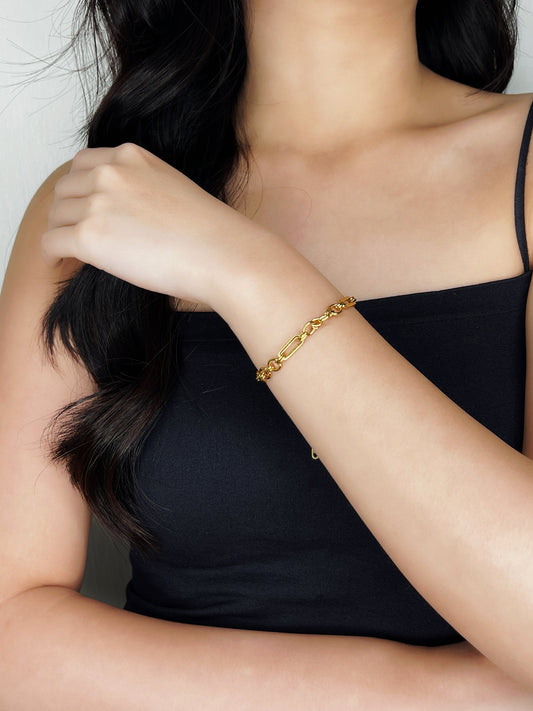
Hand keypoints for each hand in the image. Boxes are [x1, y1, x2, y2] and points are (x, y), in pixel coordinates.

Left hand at [41, 143, 270, 305]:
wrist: (223, 254)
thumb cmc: (210, 233)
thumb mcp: (173, 188)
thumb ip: (141, 188)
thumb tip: (122, 215)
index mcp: (132, 156)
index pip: (84, 163)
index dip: (79, 189)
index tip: (82, 207)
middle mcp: (110, 173)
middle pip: (65, 188)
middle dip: (66, 210)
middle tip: (74, 233)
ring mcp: (98, 202)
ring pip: (55, 215)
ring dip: (60, 232)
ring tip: (68, 251)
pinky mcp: (89, 235)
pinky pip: (51, 241)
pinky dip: (51, 253)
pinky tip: (60, 262)